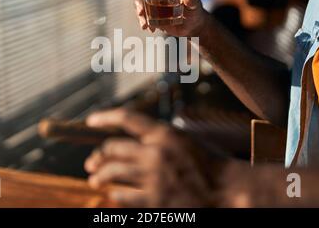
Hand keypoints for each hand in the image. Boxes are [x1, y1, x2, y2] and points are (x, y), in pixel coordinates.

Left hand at [84, 108, 213, 206]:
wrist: (228, 192)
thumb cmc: (209, 165)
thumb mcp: (185, 141)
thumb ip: (159, 138)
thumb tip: (133, 139)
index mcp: (165, 134)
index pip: (127, 118)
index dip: (105, 117)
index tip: (91, 121)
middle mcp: (155, 153)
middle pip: (112, 148)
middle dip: (98, 156)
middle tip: (91, 162)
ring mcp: (153, 178)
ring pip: (112, 173)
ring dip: (99, 176)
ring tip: (94, 179)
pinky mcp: (154, 202)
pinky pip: (122, 196)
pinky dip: (115, 194)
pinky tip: (113, 194)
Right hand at [125, 0, 209, 37]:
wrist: (193, 26)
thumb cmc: (195, 11)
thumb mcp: (195, 5)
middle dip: (138, 2)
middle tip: (141, 12)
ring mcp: (152, 5)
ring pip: (140, 7)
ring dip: (140, 16)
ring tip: (145, 26)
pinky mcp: (152, 16)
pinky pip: (144, 18)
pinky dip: (145, 23)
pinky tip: (151, 29)